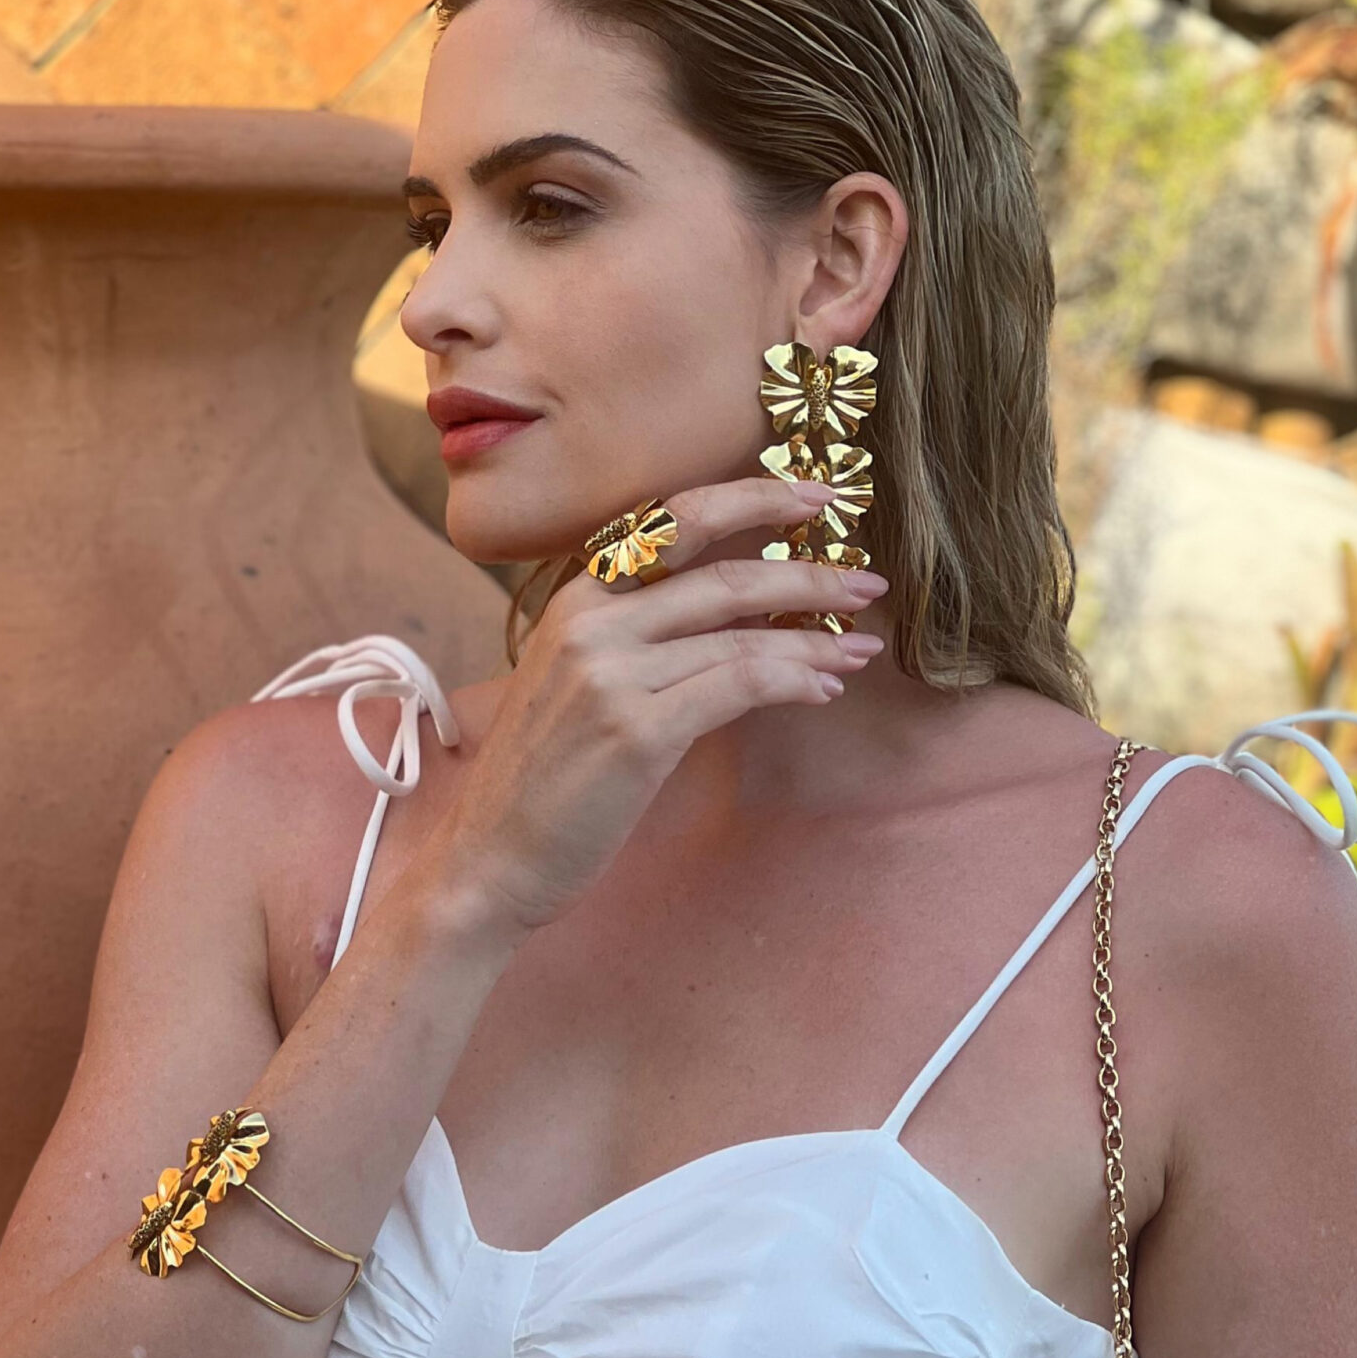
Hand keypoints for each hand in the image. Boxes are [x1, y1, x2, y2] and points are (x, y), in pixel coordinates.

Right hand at [418, 475, 888, 941]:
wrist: (489, 859)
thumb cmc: (539, 782)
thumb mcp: (574, 685)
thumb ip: (636, 641)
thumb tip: (736, 624)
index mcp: (573, 597)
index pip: (675, 520)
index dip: (754, 499)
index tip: (815, 498)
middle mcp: (589, 620)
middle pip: (723, 573)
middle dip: (809, 574)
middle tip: (867, 582)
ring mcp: (611, 673)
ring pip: (742, 631)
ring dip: (816, 637)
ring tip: (861, 648)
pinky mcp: (637, 729)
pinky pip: (740, 684)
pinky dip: (793, 681)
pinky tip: (823, 689)